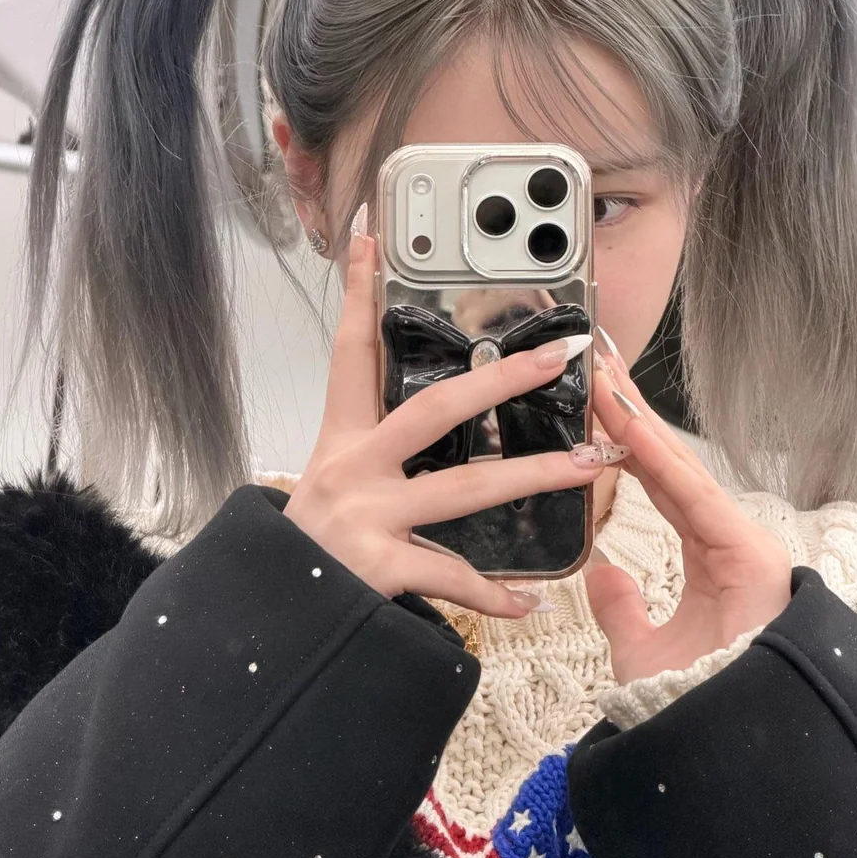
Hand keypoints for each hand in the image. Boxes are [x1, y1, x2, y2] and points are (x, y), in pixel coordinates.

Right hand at [281, 207, 609, 617]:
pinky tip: (532, 601)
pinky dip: (494, 596)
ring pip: (465, 488)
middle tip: (555, 356)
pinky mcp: (378, 570)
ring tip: (588, 465)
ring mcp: (367, 518)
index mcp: (341, 441)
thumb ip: (372, 450)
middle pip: (434, 408)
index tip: (369, 236)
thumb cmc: (306, 550)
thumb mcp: (326, 484)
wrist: (268, 621)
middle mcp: (353, 470)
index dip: (356, 292)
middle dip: (499, 380)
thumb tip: (426, 422)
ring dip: (534, 474)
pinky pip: (452, 577)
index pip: (349, 352)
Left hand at [583, 348, 791, 684]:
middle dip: (631, 413)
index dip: (626, 443)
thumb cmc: (695, 708)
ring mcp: (740, 543)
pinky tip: (623, 419)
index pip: (659, 485)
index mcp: (708, 559)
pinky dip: (654, 454)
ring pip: (677, 468)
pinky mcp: (745, 551)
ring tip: (601, 374)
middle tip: (598, 362)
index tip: (598, 403)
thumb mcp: (643, 653)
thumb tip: (601, 573)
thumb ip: (623, 611)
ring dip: (635, 420)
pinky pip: (689, 493)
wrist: (734, 748)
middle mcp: (726, 542)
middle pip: (669, 465)